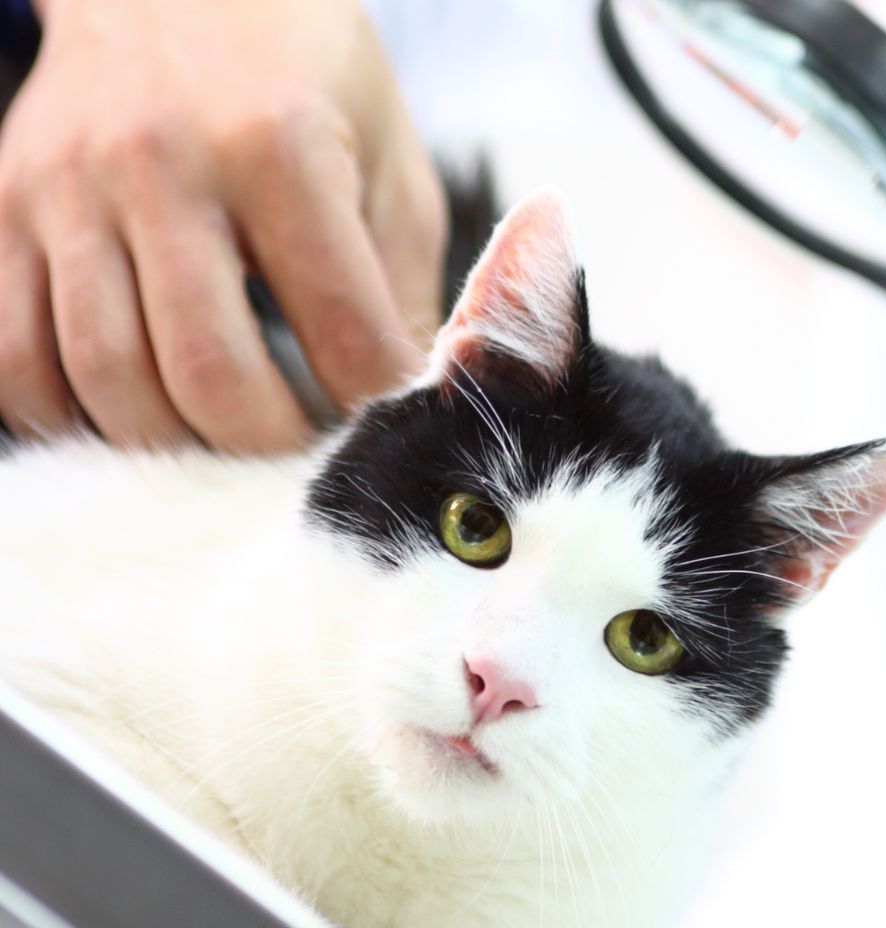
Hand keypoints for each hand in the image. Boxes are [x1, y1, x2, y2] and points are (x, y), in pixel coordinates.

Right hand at [0, 0, 445, 450]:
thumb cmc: (306, 79)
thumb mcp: (387, 158)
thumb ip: (406, 282)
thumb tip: (410, 402)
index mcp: (277, 148)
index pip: (338, 330)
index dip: (370, 405)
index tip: (383, 428)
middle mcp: (160, 166)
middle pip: (207, 373)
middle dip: (265, 446)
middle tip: (299, 458)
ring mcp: (66, 189)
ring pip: (103, 376)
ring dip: (172, 444)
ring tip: (224, 447)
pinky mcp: (2, 207)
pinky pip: (11, 354)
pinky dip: (65, 415)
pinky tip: (128, 418)